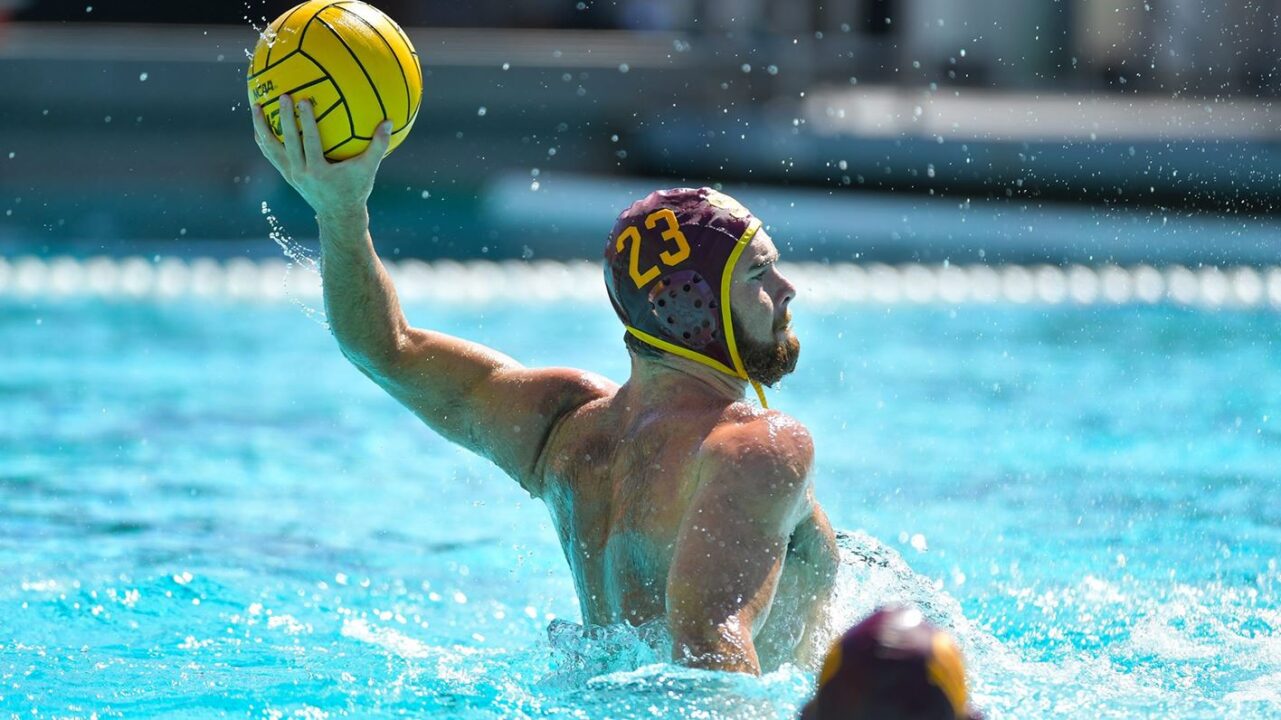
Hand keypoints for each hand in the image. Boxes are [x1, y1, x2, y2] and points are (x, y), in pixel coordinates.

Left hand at [251, 94, 391, 221]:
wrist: (339, 215)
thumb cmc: (356, 190)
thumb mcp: (368, 169)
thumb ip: (378, 146)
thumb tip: (389, 122)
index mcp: (318, 171)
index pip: (309, 142)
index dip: (305, 121)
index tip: (302, 100)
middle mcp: (300, 173)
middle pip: (287, 142)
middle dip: (284, 119)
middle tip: (283, 96)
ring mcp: (290, 174)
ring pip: (270, 148)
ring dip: (261, 127)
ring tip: (255, 107)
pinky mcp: (286, 174)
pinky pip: (270, 153)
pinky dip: (263, 138)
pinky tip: (259, 122)